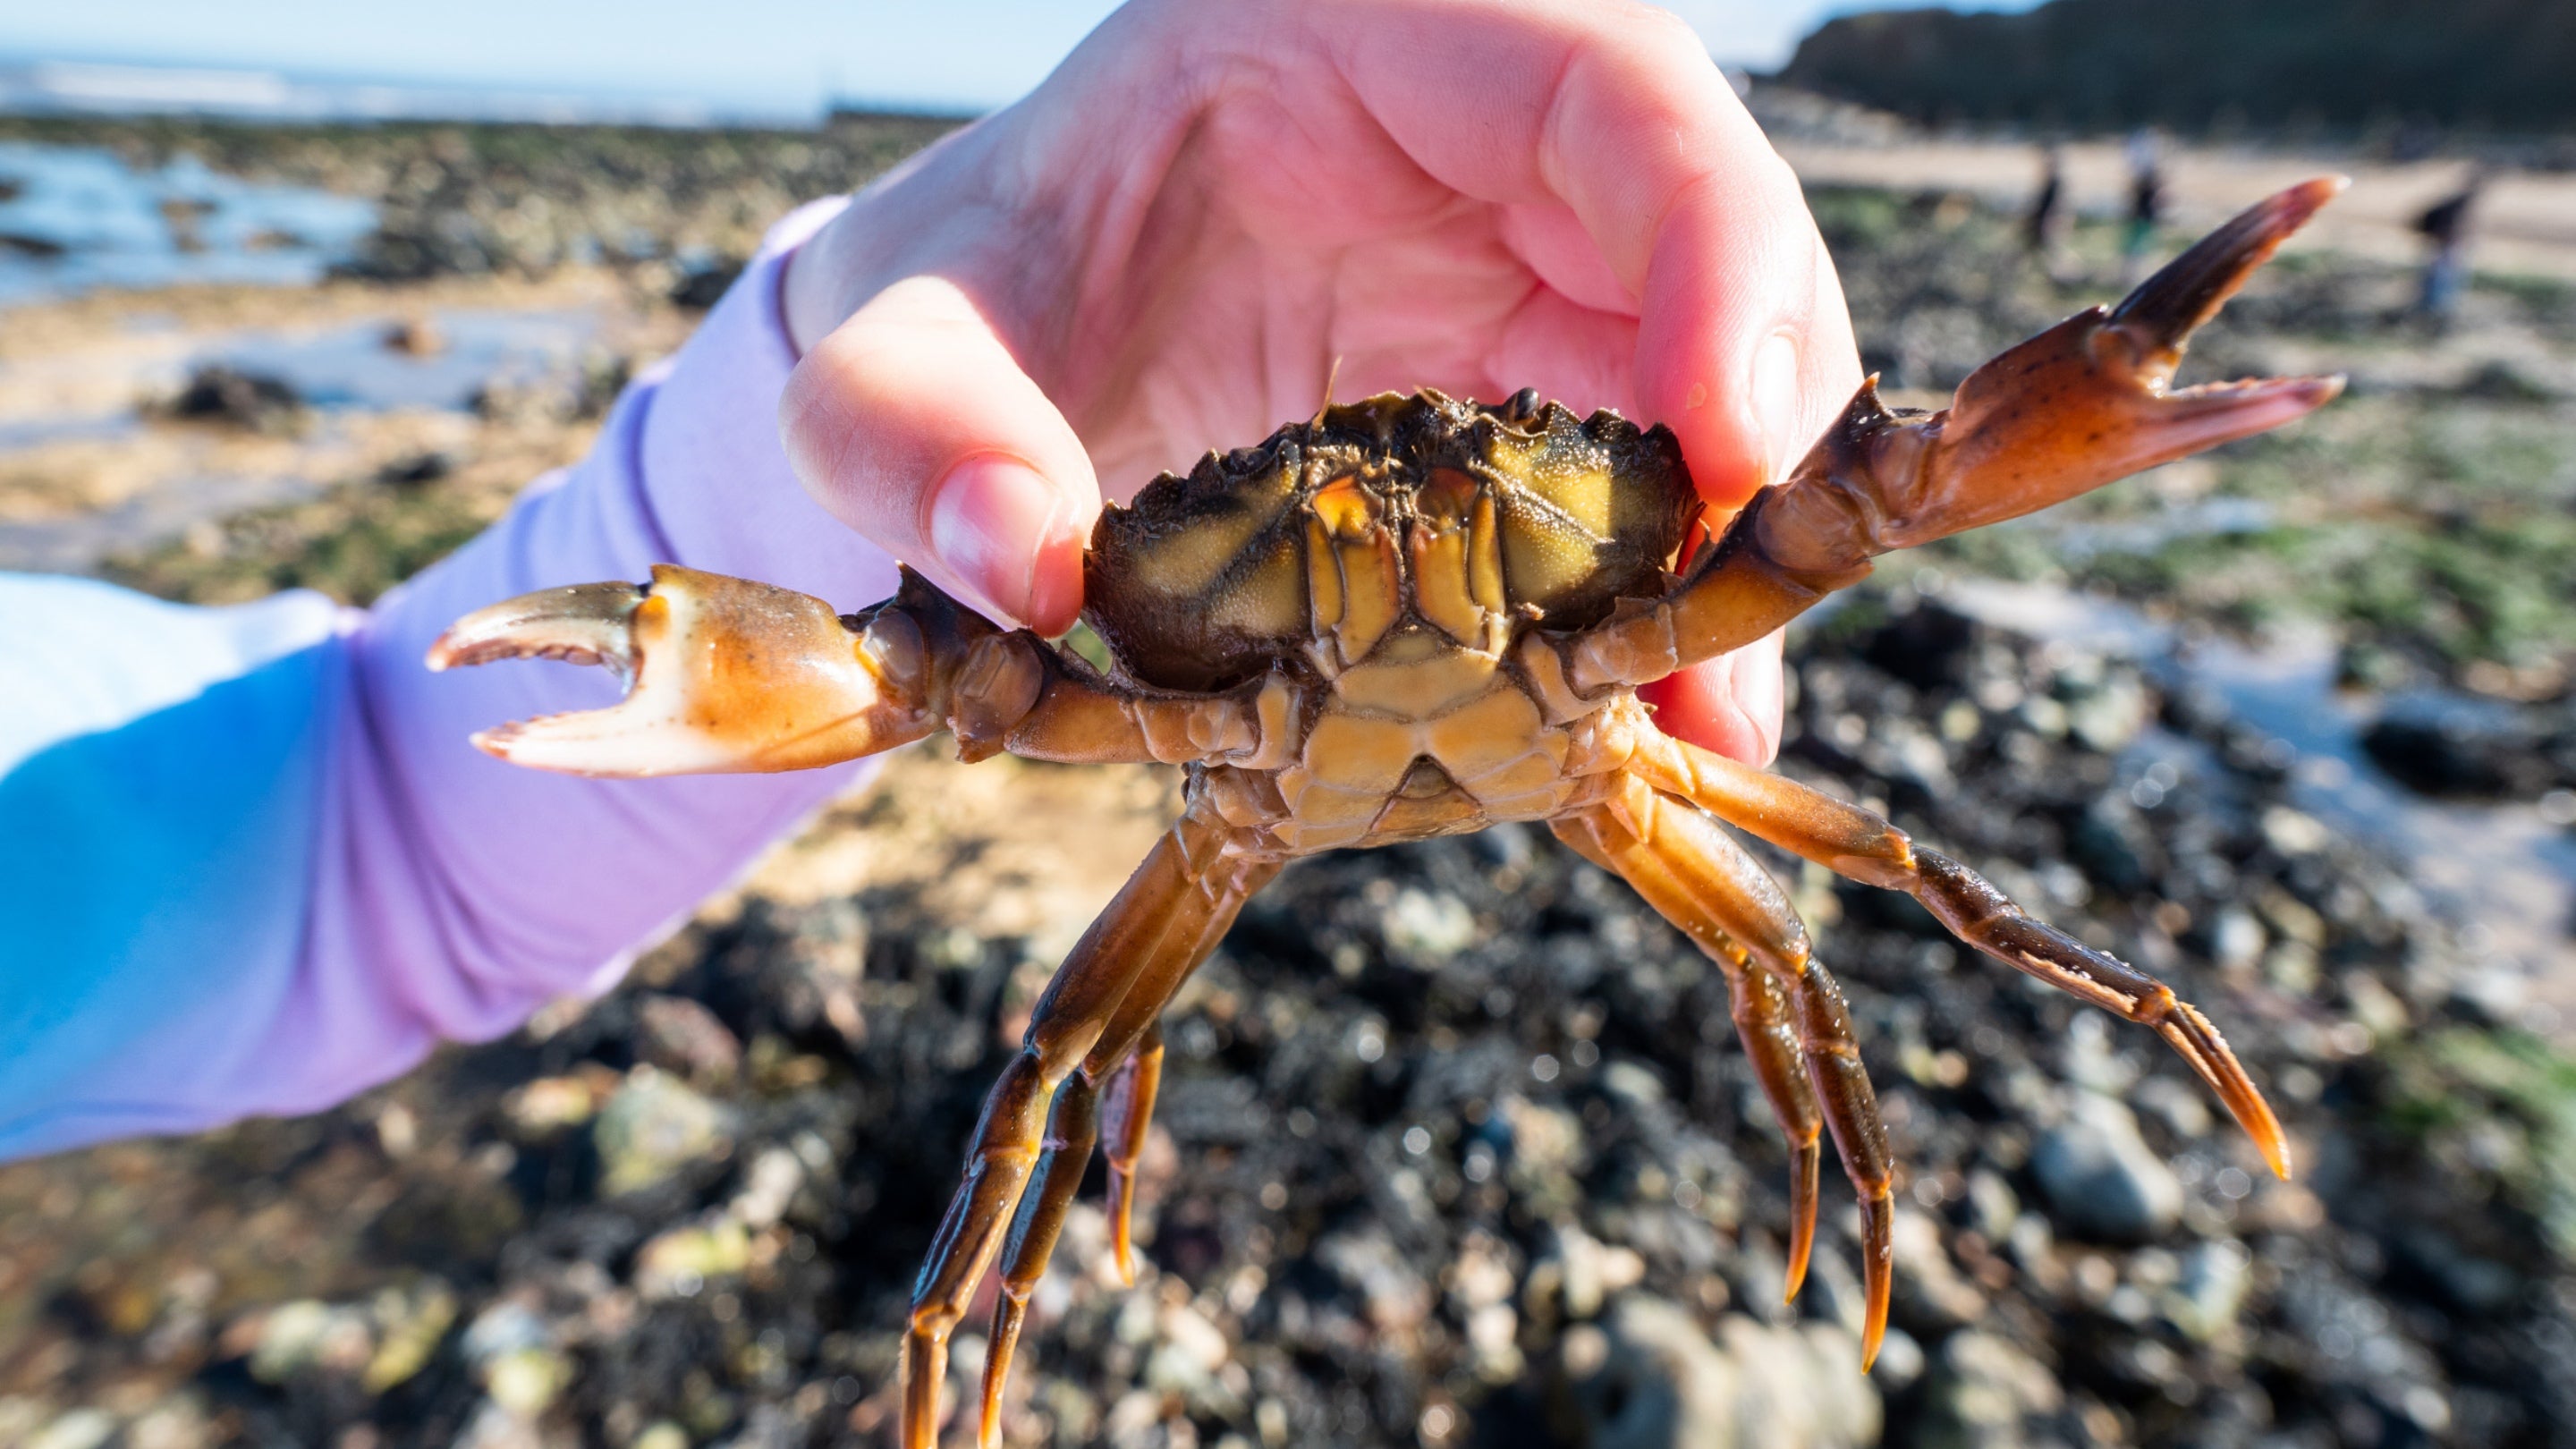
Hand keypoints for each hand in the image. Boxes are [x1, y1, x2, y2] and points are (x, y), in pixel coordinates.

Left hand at [777, 0, 1859, 762]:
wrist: (978, 366)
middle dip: (1751, 446)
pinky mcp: (1540, 391)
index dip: (1710, 246)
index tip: (1719, 443)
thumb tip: (1017, 563)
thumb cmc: (965, 298)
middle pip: (1716, 243)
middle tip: (1723, 648)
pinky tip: (1650, 726)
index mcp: (1357, 35)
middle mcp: (1484, 141)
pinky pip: (1656, 482)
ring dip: (1723, 561)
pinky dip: (1664, 607)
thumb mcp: (893, 339)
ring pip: (1717, 379)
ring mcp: (1529, 267)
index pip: (1604, 86)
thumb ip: (907, 426)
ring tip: (1692, 731)